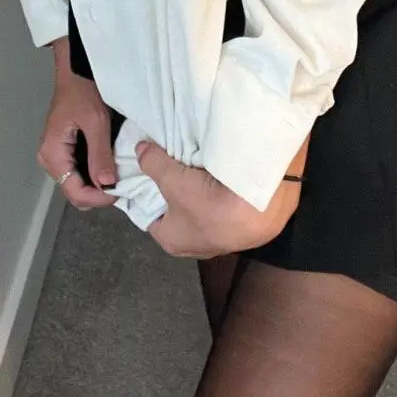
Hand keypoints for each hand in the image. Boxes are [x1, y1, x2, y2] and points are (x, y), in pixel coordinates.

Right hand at [37, 39, 118, 211]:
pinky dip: (93, 173)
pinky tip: (108, 168)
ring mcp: (55, 155)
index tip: (119, 192)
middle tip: (122, 186)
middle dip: (98, 193)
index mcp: (53, 153)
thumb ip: (100, 154)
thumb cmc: (83, 90)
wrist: (76, 70)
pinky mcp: (63, 150)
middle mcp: (49, 158)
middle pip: (73, 190)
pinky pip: (78, 170)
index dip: (97, 197)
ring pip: (76, 183)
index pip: (74, 191)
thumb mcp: (96, 121)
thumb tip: (107, 184)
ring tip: (118, 178)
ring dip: (97, 185)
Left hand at [135, 139, 300, 258]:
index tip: (149, 174)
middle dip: (177, 190)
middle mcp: (195, 246)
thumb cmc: (206, 202)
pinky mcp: (244, 229)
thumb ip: (153, 163)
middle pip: (179, 211)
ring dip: (203, 191)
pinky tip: (223, 173)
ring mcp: (221, 240)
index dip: (147, 194)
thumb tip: (139, 150)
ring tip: (200, 164)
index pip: (151, 216)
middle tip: (175, 164)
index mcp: (171, 240)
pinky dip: (223, 192)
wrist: (257, 209)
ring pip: (204, 209)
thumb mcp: (171, 178)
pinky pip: (226, 206)